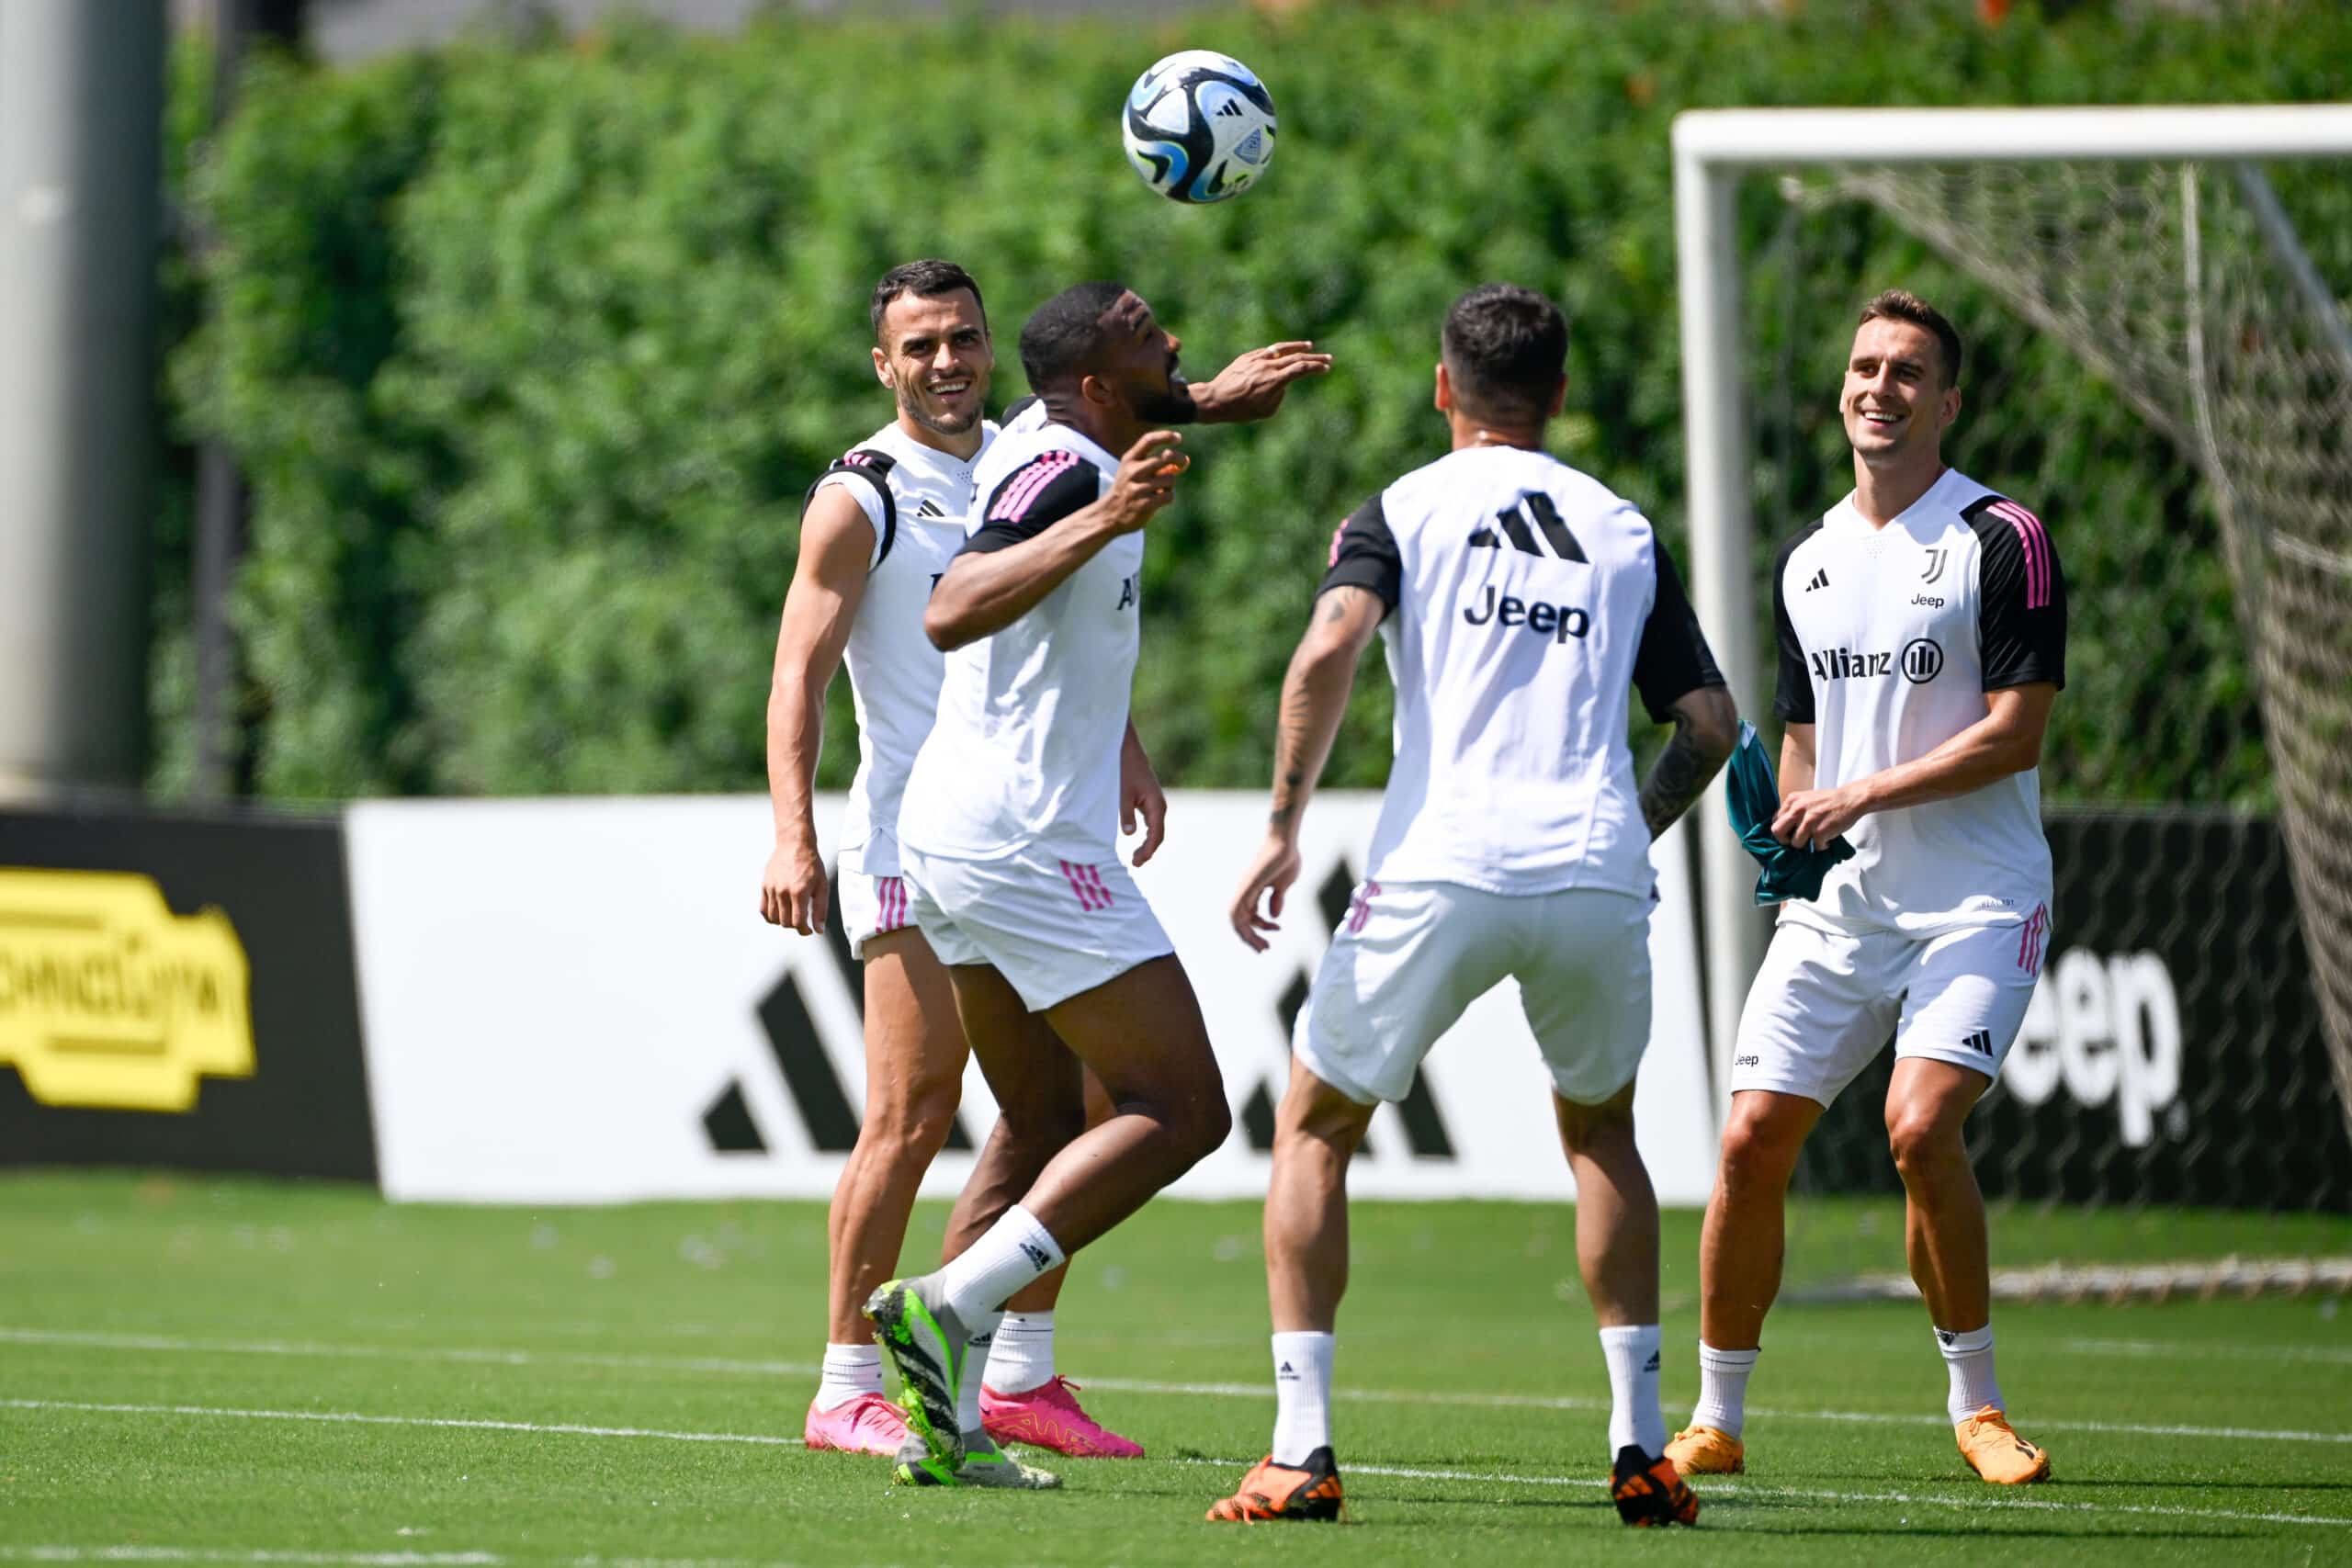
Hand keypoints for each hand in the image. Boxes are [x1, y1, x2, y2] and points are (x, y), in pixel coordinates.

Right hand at [760, 840, 827, 934]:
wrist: (795, 844)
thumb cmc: (812, 865)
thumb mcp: (822, 886)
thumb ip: (820, 909)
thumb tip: (819, 930)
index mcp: (799, 892)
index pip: (797, 922)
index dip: (804, 931)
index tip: (809, 930)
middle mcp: (783, 891)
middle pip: (785, 922)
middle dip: (795, 926)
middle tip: (802, 922)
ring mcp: (771, 888)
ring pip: (773, 918)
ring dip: (783, 922)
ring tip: (792, 916)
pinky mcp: (764, 885)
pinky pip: (763, 909)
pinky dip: (770, 916)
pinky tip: (780, 914)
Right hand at [1103, 430, 1187, 531]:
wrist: (1110, 514)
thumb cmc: (1128, 489)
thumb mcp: (1134, 471)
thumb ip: (1156, 465)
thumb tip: (1184, 462)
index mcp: (1129, 459)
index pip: (1148, 440)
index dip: (1165, 436)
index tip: (1178, 438)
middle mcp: (1133, 471)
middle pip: (1165, 457)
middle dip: (1179, 459)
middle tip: (1183, 462)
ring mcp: (1138, 488)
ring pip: (1170, 479)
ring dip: (1169, 485)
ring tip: (1159, 490)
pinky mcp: (1144, 504)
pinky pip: (1169, 496)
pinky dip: (1167, 498)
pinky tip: (1157, 500)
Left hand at [1120, 732, 1167, 865]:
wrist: (1126, 749)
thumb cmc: (1124, 769)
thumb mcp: (1122, 793)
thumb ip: (1125, 814)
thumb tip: (1129, 834)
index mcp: (1156, 805)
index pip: (1156, 835)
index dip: (1148, 851)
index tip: (1137, 862)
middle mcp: (1159, 806)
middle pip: (1158, 835)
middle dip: (1148, 851)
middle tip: (1135, 864)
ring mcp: (1155, 803)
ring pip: (1156, 829)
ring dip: (1148, 844)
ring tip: (1136, 857)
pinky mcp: (1149, 800)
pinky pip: (1151, 822)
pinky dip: (1147, 835)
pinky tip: (1138, 841)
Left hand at [1189, 341, 1333, 423]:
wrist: (1215, 399)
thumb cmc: (1240, 410)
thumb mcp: (1265, 411)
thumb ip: (1279, 396)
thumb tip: (1283, 384)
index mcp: (1274, 381)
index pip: (1300, 369)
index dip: (1315, 367)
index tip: (1325, 368)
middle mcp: (1267, 367)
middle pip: (1296, 358)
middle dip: (1314, 358)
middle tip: (1327, 359)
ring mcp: (1256, 360)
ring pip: (1281, 349)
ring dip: (1297, 347)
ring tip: (1308, 346)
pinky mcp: (1247, 358)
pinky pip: (1266, 352)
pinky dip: (1278, 351)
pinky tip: (1283, 352)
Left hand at [1228, 833, 1301, 951]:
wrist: (1285, 841)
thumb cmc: (1285, 858)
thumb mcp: (1282, 885)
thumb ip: (1277, 899)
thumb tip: (1273, 916)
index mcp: (1252, 892)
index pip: (1249, 918)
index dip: (1259, 930)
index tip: (1275, 935)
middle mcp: (1245, 892)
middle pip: (1240, 922)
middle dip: (1251, 939)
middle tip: (1264, 950)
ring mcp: (1245, 888)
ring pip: (1237, 919)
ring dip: (1248, 936)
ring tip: (1263, 947)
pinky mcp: (1248, 885)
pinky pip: (1238, 909)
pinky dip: (1244, 923)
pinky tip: (1258, 931)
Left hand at [1773, 785, 1865, 850]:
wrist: (1851, 798)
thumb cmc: (1830, 801)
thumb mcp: (1806, 799)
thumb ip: (1794, 810)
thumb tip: (1784, 829)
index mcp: (1792, 800)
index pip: (1776, 820)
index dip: (1782, 830)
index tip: (1790, 833)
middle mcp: (1797, 809)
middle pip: (1777, 832)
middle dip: (1785, 840)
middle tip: (1795, 842)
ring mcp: (1809, 820)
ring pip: (1796, 843)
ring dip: (1806, 845)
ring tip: (1816, 839)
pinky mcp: (1820, 831)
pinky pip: (1815, 846)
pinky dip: (1822, 846)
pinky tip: (1828, 839)